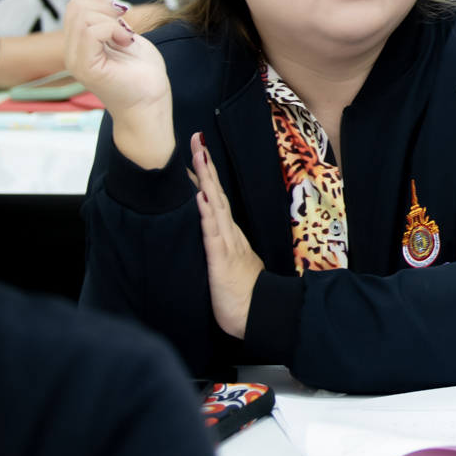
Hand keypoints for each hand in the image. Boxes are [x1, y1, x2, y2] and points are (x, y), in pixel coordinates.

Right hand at [63, 0, 173, 167]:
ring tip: (125, 39)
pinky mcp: (86, 68)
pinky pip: (91, 32)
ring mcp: (76, 61)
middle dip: (105, 8)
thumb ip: (110, 19)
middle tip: (124, 27)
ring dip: (111, 21)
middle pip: (75, 7)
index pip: (75, 7)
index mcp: (79, 44)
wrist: (151, 103)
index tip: (122, 17)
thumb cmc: (142, 74)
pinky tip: (126, 43)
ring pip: (82, 17)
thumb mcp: (125, 36)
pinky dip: (113, 30)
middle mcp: (72, 52)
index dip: (101, 3)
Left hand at [191, 131, 261, 338]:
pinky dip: (207, 213)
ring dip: (205, 181)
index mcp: (229, 235)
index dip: (207, 175)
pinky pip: (213, 233)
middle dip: (205, 166)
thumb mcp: (227, 266)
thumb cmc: (242, 296)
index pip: (215, 198)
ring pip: (214, 206)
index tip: (198, 151)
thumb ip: (221, 248)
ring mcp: (226, 244)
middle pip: (215, 193)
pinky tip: (201, 198)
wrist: (258, 315)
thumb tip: (211, 233)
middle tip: (197, 140)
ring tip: (198, 157)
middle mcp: (229, 233)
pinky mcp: (221, 259)